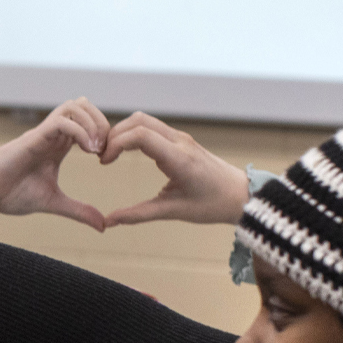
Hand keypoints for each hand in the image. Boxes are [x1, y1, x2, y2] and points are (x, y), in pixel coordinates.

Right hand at [0, 98, 108, 229]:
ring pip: (75, 106)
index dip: (104, 134)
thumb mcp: (54, 203)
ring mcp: (43, 133)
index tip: (107, 158)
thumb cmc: (11, 194)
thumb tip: (103, 226)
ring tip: (96, 148)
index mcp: (58, 145)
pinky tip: (86, 151)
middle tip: (105, 150)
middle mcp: (52, 134)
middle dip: (102, 123)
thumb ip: (79, 211)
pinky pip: (62, 121)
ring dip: (92, 123)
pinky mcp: (34, 137)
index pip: (88, 121)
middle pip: (84, 105)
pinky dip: (80, 131)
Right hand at [99, 112, 248, 225]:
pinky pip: (151, 127)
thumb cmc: (211, 205)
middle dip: (114, 135)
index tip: (104, 163)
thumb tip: (108, 222)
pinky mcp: (180, 139)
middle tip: (102, 158)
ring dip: (122, 132)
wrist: (240, 194)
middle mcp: (179, 141)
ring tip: (110, 155)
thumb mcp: (173, 211)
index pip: (140, 136)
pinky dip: (133, 134)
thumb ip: (138, 215)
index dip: (115, 144)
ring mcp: (180, 137)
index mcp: (178, 158)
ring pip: (143, 120)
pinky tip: (125, 152)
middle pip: (138, 121)